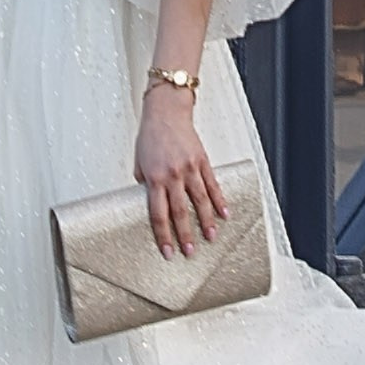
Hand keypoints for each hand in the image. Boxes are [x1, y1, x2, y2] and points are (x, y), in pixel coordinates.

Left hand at [135, 88, 226, 258]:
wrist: (166, 112)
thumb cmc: (150, 136)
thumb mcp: (139, 163)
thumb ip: (145, 185)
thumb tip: (150, 204)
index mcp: (154, 178)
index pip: (158, 214)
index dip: (163, 235)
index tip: (167, 251)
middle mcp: (173, 175)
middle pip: (180, 212)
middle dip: (185, 235)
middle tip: (190, 252)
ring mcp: (189, 168)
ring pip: (200, 201)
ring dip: (206, 222)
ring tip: (210, 238)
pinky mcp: (202, 161)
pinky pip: (213, 185)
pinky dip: (219, 201)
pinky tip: (224, 214)